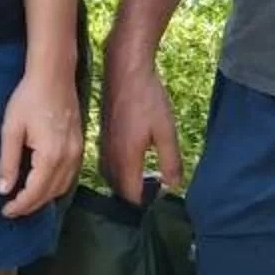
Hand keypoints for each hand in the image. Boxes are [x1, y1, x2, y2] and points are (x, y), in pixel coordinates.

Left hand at [0, 71, 84, 217]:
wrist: (54, 75)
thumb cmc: (29, 98)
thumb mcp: (11, 129)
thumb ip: (7, 161)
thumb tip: (3, 190)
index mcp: (51, 155)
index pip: (35, 192)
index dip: (19, 206)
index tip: (4, 212)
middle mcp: (68, 158)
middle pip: (50, 194)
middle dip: (31, 206)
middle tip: (11, 210)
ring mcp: (77, 152)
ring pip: (62, 187)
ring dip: (44, 197)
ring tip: (24, 200)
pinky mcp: (79, 145)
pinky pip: (69, 175)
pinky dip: (55, 185)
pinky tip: (42, 184)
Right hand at [99, 38, 180, 205]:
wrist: (124, 70)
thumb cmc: (148, 99)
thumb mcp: (166, 131)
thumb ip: (170, 162)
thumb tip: (172, 186)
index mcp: (125, 159)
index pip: (131, 195)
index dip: (145, 203)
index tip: (159, 200)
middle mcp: (110, 156)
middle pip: (118, 190)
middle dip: (134, 196)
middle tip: (154, 191)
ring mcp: (103, 145)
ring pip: (110, 177)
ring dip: (125, 183)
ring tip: (144, 179)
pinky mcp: (102, 135)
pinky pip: (107, 163)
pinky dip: (118, 170)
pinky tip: (132, 161)